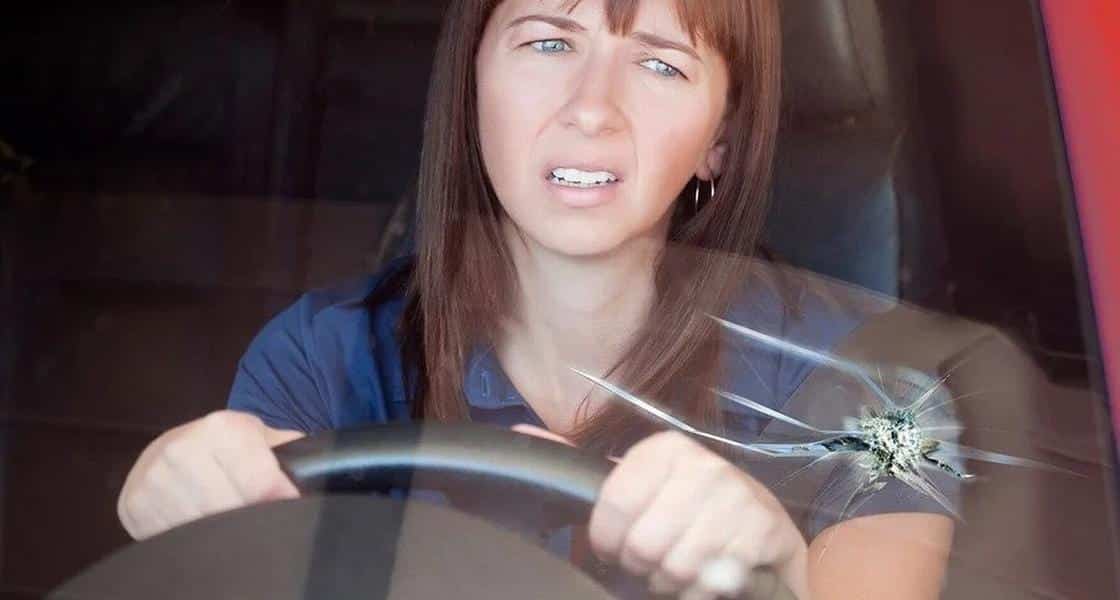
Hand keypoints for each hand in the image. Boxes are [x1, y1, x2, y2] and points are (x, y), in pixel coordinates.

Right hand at [118, 410, 303, 539]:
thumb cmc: (227, 446)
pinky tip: (201, 528)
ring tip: (232, 525)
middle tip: (261, 522)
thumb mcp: (260, 437)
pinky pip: (171, 539)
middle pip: (230, 511)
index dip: (281, 500)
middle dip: (252, 520)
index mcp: (221, 428)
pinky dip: (192, 540)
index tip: (290, 506)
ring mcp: (153, 480)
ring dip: (222, 534)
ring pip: (201, 529)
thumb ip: (290, 450)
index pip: (260, 482)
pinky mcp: (133, 506)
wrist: (170, 448)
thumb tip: (323, 468)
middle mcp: (181, 449)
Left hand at [513, 426, 808, 598]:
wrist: (764, 531)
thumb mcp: (636, 482)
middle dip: (642, 565)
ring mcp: (738, 499)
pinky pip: (710, 583)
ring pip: (674, 568)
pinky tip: (710, 573)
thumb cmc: (688, 508)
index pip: (611, 505)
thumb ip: (577, 463)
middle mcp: (705, 466)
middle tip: (654, 558)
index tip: (614, 543)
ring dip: (671, 580)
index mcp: (666, 449)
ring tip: (681, 565)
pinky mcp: (764, 533)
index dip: (606, 538)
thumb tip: (518, 437)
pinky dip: (702, 591)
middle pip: (641, 545)